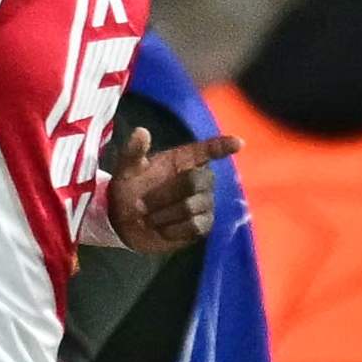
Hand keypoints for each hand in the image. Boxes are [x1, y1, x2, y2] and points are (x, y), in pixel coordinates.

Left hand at [104, 125, 240, 252]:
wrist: (123, 222)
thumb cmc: (130, 189)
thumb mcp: (127, 169)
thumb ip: (133, 152)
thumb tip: (140, 132)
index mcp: (183, 159)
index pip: (208, 150)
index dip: (223, 146)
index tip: (238, 143)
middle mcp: (199, 178)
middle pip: (195, 181)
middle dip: (164, 195)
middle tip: (141, 205)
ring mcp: (204, 201)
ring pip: (192, 207)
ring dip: (163, 214)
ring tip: (148, 217)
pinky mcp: (204, 224)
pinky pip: (194, 226)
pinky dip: (171, 229)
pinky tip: (161, 228)